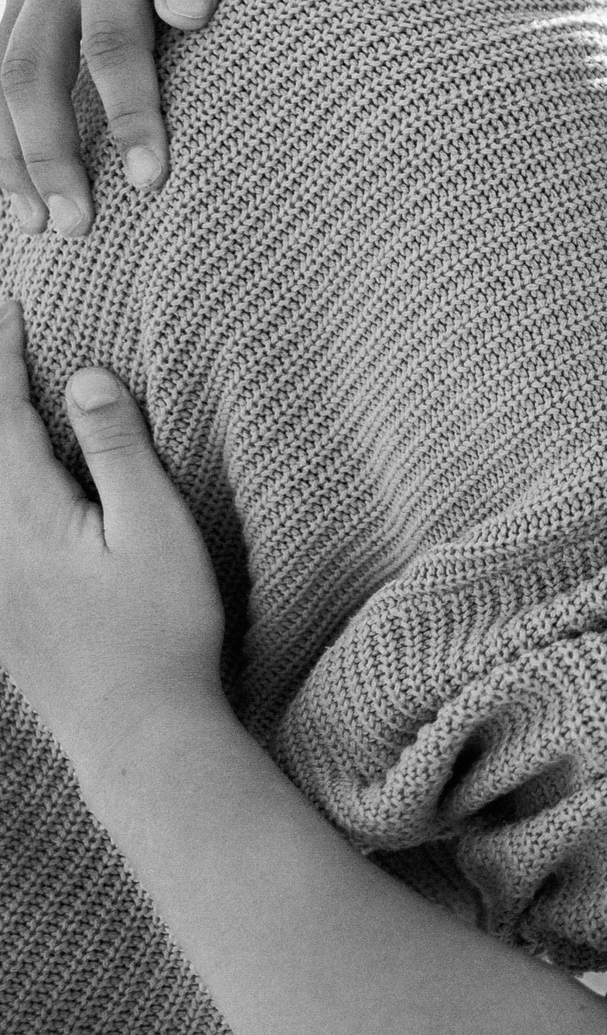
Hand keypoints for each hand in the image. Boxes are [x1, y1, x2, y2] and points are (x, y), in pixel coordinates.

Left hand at [0, 301, 224, 777]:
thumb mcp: (158, 532)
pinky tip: (10, 480)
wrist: (135, 732)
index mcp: (26, 515)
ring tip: (0, 402)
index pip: (0, 413)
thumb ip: (119, 452)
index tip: (6, 302)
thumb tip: (87, 378)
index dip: (0, 354)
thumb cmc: (162, 629)